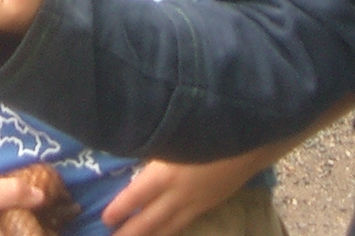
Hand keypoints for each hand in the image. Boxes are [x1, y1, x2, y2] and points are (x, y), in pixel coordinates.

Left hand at [101, 152, 266, 233]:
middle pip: (150, 220)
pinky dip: (172, 230)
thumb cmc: (205, 128)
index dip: (120, 209)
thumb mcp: (172, 136)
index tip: (105, 219)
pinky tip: (166, 232)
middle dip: (131, 232)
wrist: (249, 140)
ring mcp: (196, 202)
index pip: (136, 196)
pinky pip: (185, 222)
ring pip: (169, 226)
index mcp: (165, 174)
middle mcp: (179, 194)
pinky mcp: (210, 203)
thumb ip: (152, 147)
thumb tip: (128, 148)